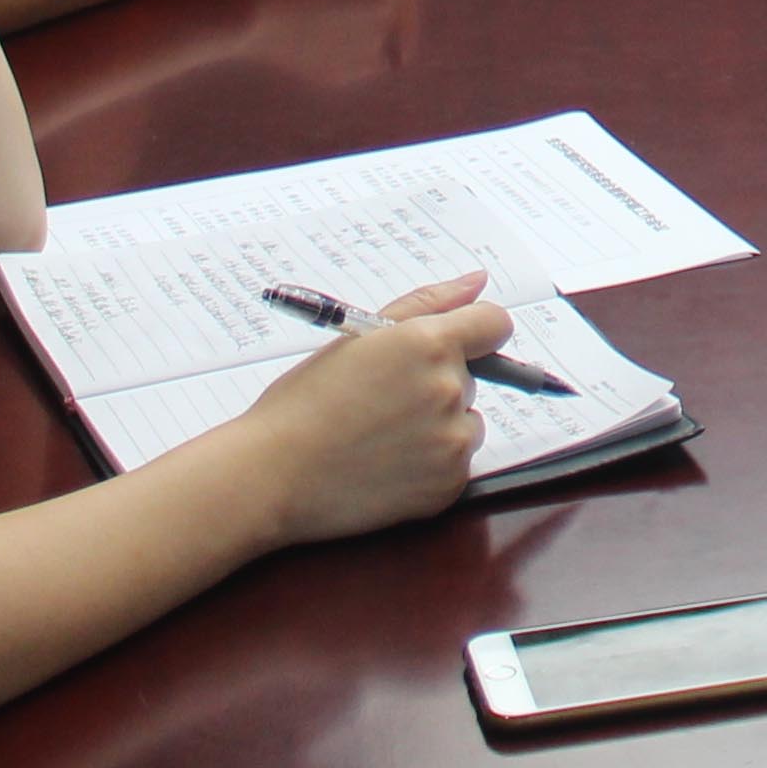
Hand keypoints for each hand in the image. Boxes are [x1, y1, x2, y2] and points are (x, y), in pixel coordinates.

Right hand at [232, 271, 511, 546]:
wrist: (272, 476)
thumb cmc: (305, 403)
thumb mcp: (357, 337)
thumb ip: (427, 304)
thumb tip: (476, 281)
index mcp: (428, 344)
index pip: (494, 324)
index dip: (475, 332)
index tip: (453, 345)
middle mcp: (449, 390)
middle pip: (472, 376)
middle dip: (436, 383)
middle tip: (381, 401)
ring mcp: (451, 442)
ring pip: (466, 421)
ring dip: (438, 426)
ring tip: (380, 437)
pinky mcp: (448, 486)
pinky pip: (456, 463)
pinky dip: (431, 465)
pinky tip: (385, 466)